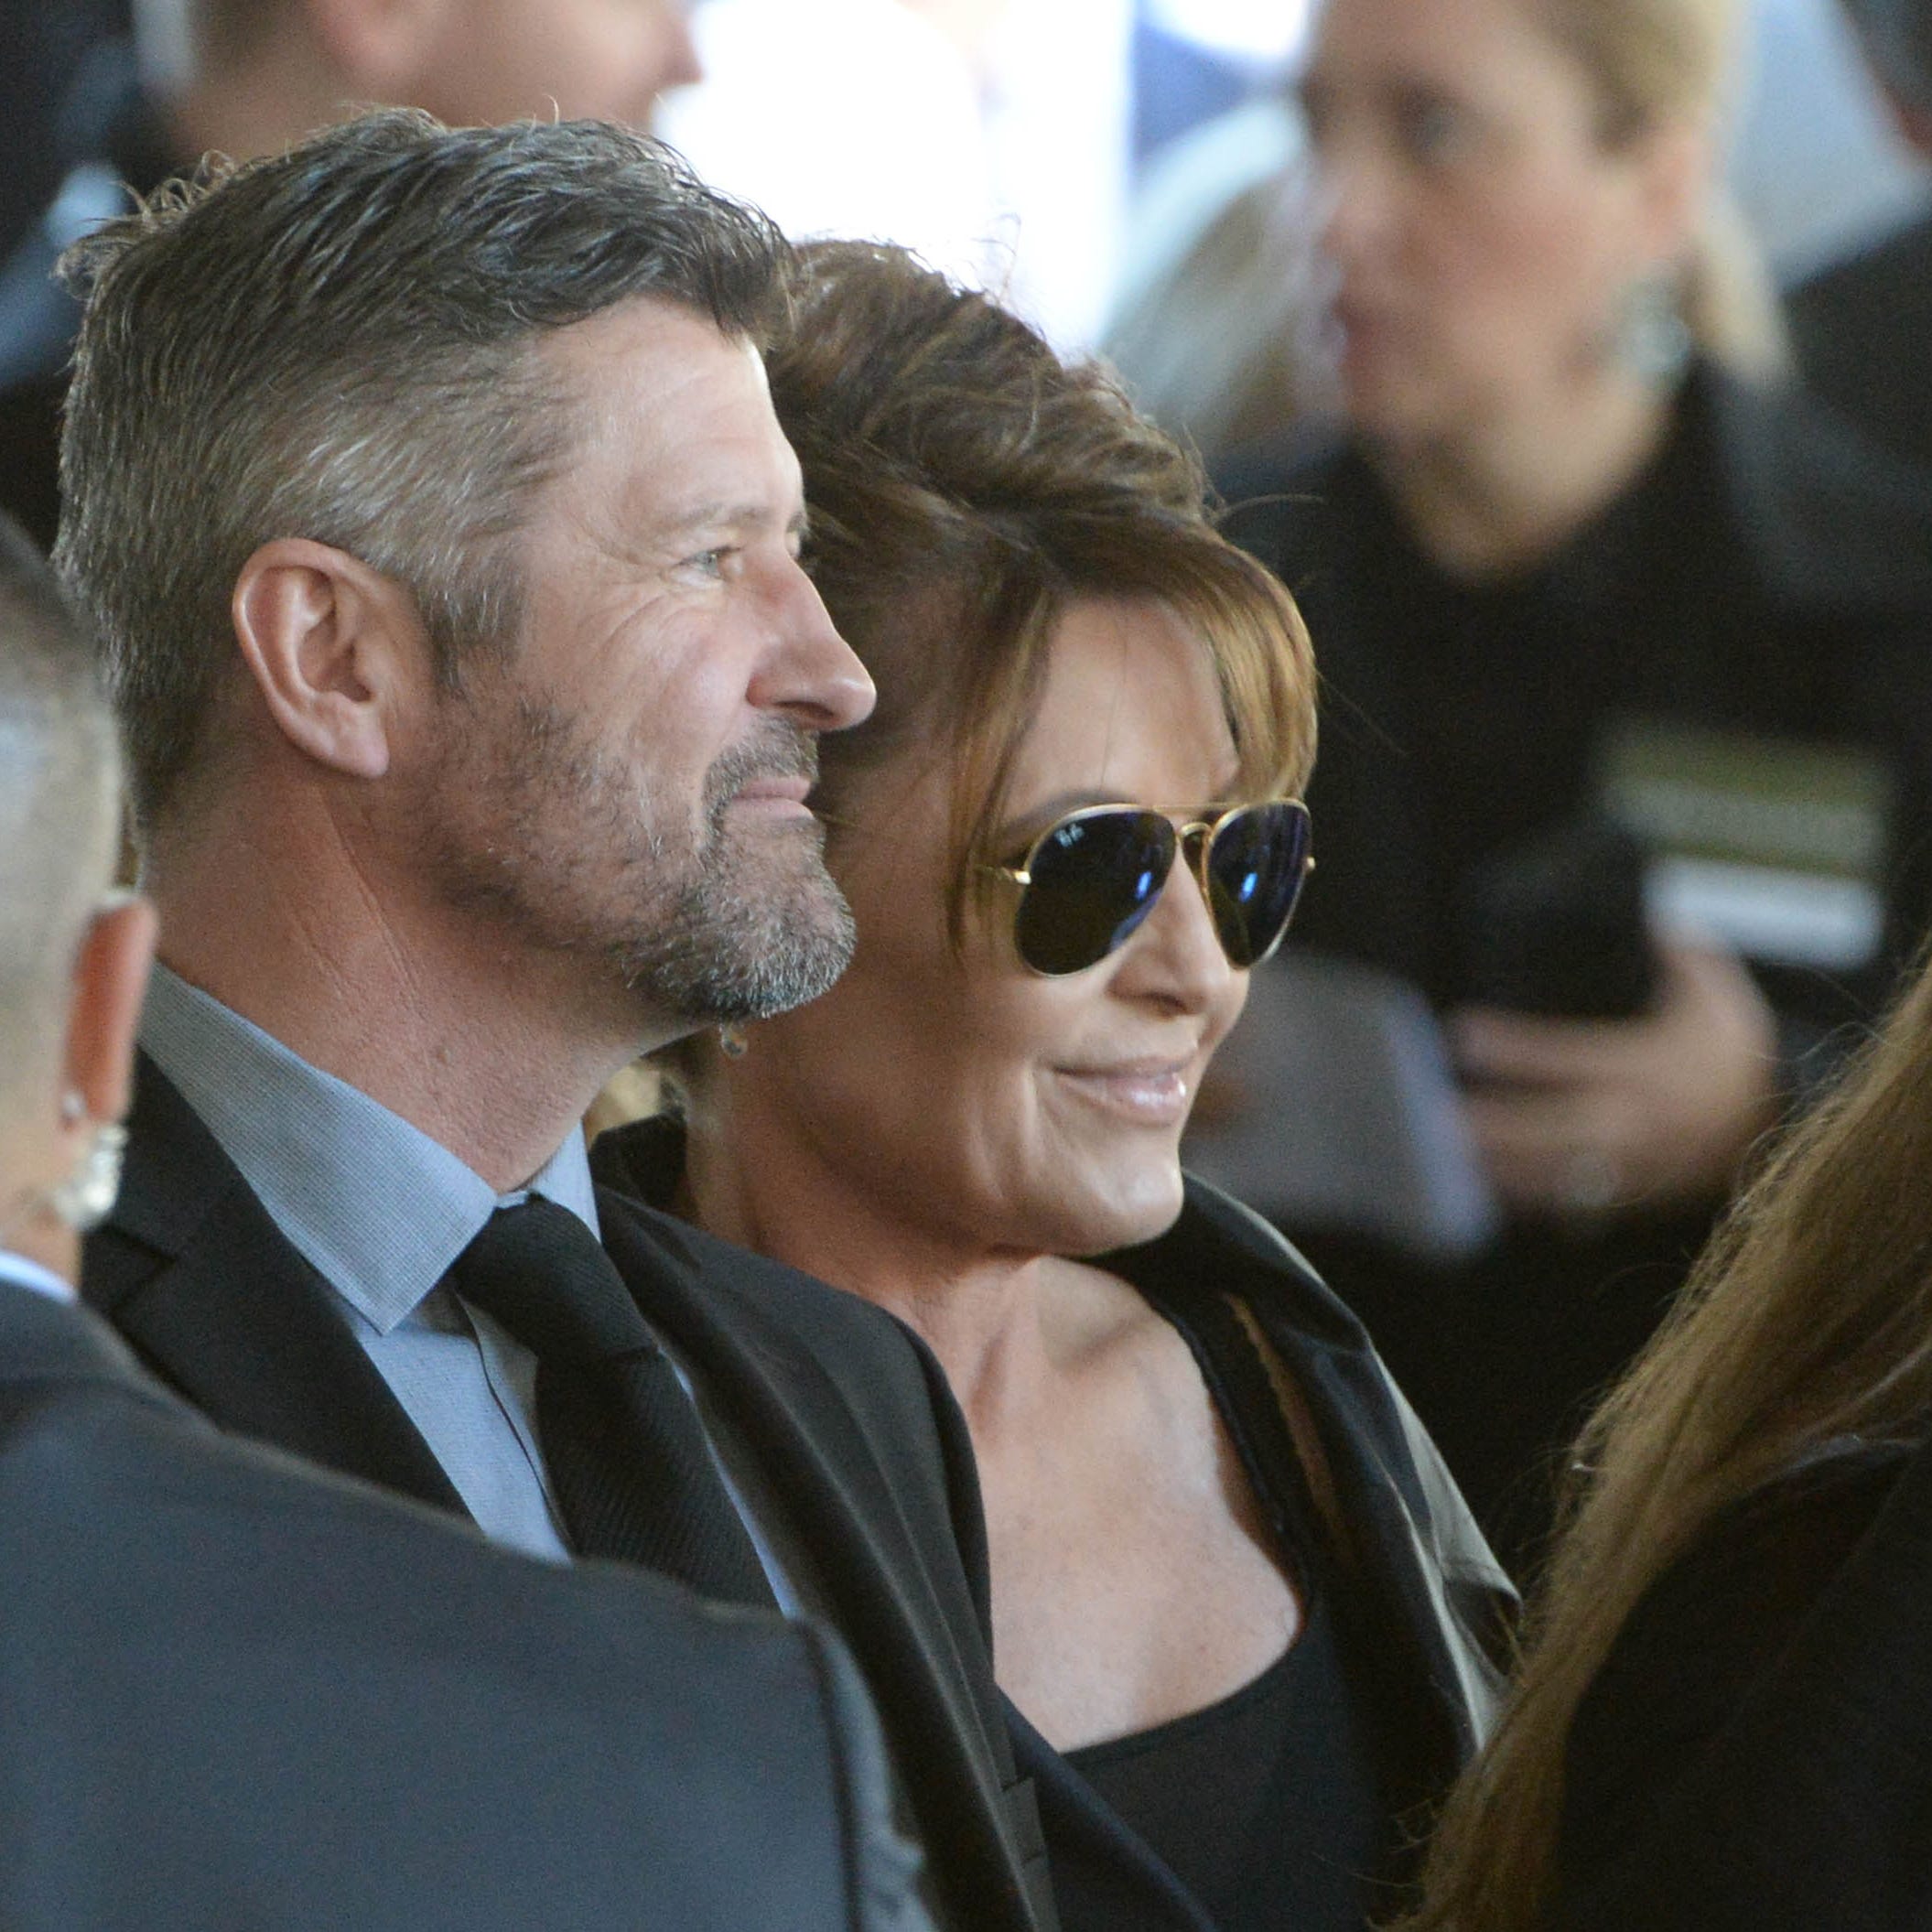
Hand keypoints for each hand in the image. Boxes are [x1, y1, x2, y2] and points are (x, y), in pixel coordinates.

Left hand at [1449, 941, 1778, 1219]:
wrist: (1780, 1114)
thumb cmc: (1731, 1040)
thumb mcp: (1711, 984)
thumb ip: (1670, 946)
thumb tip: (1633, 909)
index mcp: (1651, 1064)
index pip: (1570, 1056)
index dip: (1514, 1047)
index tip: (1462, 1032)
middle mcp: (1640, 1120)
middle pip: (1553, 1131)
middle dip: (1492, 1126)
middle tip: (1430, 1114)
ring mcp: (1635, 1165)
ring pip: (1554, 1175)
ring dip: (1494, 1168)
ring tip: (1436, 1153)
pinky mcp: (1631, 1193)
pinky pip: (1568, 1204)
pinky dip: (1521, 1199)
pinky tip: (1473, 1186)